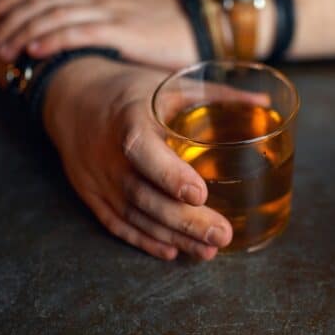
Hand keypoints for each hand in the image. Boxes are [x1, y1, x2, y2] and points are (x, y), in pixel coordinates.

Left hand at [0, 0, 198, 70]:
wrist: (210, 25)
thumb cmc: (175, 30)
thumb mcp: (133, 21)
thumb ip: (105, 26)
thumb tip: (80, 44)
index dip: (12, 2)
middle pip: (40, 1)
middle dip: (8, 21)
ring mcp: (111, 12)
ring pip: (52, 15)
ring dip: (21, 34)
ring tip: (3, 53)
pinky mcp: (125, 31)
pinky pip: (78, 31)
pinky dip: (51, 39)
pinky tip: (35, 51)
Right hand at [43, 57, 232, 259]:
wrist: (69, 95)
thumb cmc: (129, 88)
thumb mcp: (169, 82)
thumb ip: (217, 94)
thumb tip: (264, 101)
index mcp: (129, 118)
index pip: (143, 150)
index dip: (169, 174)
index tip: (200, 194)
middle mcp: (108, 153)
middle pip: (143, 193)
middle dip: (183, 220)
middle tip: (221, 235)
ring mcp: (97, 177)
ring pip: (133, 214)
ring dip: (170, 235)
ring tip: (208, 251)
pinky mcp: (91, 193)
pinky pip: (115, 222)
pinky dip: (143, 239)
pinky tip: (170, 251)